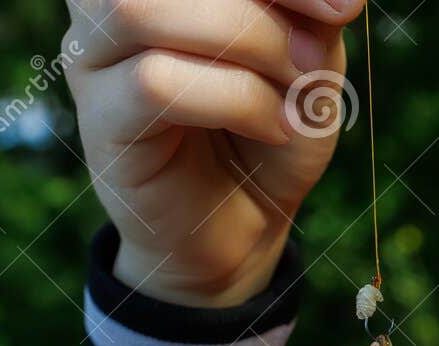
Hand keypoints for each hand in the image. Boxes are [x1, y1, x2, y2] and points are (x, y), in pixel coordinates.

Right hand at [64, 0, 363, 306]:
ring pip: (142, 9)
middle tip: (317, 57)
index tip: (345, 7)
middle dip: (262, 2)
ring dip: (245, 42)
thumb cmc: (270, 130)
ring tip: (296, 87)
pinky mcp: (99, 121)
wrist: (243, 229)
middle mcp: (108, 2)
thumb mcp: (308, 60)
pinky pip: (154, 83)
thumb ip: (309, 13)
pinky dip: (235, 99)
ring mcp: (93, 59)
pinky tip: (273, 126)